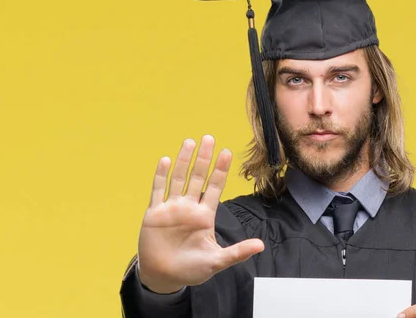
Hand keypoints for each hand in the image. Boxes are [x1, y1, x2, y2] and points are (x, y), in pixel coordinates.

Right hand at [137, 135, 264, 293]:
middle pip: (197, 177)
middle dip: (204, 158)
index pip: (215, 188)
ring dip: (183, 161)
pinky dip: (161, 176)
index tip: (227, 152)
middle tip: (209, 138)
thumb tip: (261, 245)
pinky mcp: (155, 214)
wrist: (164, 277)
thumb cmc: (191, 269)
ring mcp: (171, 209)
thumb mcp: (216, 261)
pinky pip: (158, 191)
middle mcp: (189, 208)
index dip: (220, 170)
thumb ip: (237, 252)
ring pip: (178, 179)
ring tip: (190, 142)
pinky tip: (165, 160)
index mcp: (205, 216)